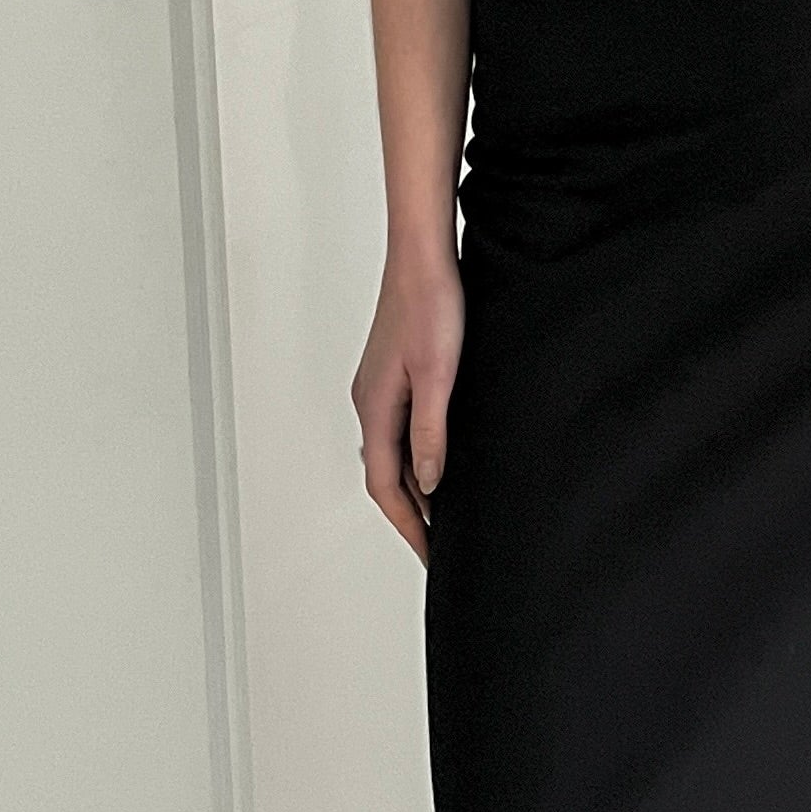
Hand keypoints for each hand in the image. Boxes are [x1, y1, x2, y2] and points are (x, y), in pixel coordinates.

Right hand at [353, 252, 463, 564]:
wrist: (423, 256)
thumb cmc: (431, 306)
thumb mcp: (438, 377)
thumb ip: (430, 433)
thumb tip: (428, 484)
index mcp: (375, 408)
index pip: (386, 487)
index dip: (409, 526)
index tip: (430, 555)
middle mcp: (369, 402)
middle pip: (384, 476)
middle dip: (409, 515)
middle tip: (437, 545)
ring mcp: (378, 388)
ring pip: (391, 453)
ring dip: (412, 488)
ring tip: (441, 514)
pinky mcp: (393, 374)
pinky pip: (398, 431)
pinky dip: (414, 457)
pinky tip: (436, 460)